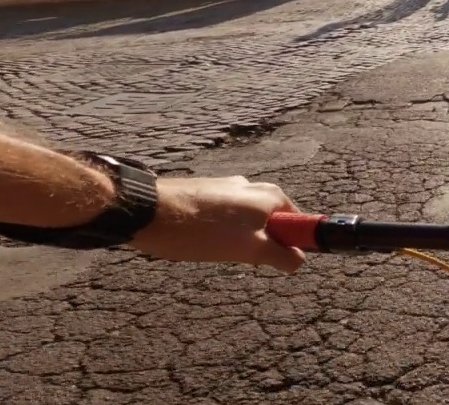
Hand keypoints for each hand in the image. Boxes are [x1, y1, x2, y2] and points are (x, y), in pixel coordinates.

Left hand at [131, 176, 304, 272]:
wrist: (148, 212)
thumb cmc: (202, 231)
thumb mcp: (249, 250)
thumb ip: (281, 255)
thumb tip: (299, 261)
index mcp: (272, 196)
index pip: (300, 224)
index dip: (292, 245)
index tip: (276, 261)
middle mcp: (254, 186)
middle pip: (273, 224)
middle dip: (261, 245)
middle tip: (242, 258)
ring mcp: (229, 188)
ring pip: (247, 224)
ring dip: (238, 241)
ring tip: (214, 249)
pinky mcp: (208, 194)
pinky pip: (226, 220)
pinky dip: (219, 233)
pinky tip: (201, 241)